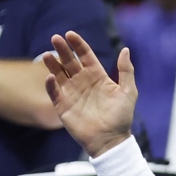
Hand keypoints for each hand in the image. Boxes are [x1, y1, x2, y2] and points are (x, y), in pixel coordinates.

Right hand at [43, 32, 139, 157]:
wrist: (111, 140)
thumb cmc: (121, 117)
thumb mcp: (128, 91)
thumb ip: (126, 70)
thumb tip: (125, 49)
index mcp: (97, 76)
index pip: (85, 55)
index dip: (77, 44)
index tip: (70, 34)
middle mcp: (82, 82)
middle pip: (69, 61)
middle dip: (62, 49)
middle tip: (55, 38)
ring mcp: (72, 93)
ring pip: (59, 74)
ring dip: (52, 64)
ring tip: (47, 54)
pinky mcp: (63, 106)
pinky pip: (54, 93)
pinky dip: (51, 85)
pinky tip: (50, 77)